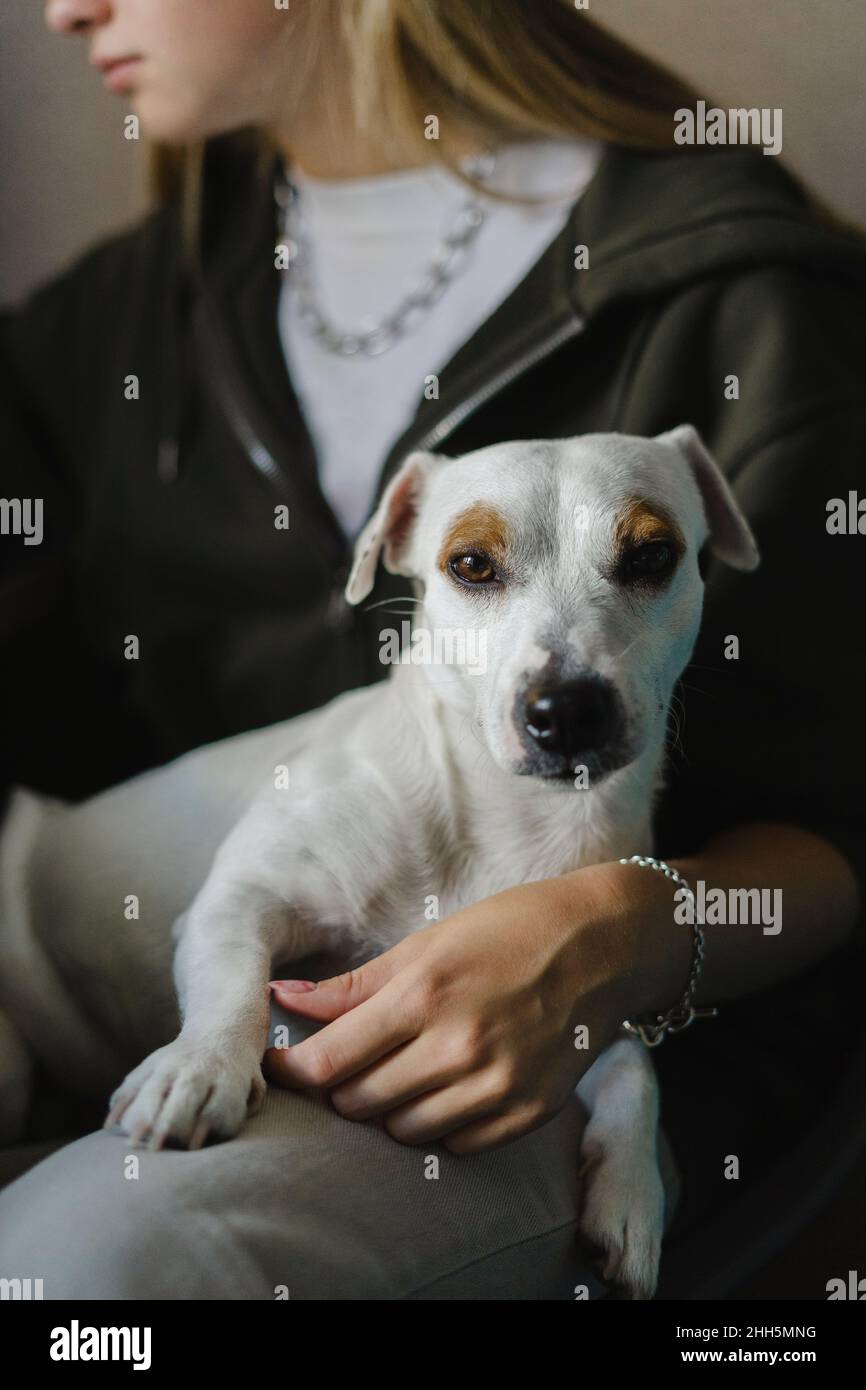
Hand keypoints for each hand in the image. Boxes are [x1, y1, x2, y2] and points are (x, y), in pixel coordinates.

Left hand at [264, 864, 653, 1152]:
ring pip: (404, 1131)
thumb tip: (284, 1001)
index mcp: (423, 995)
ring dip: (389, 1109)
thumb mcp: (425, 943)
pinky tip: (447, 1088)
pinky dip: (439, 1125)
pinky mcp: (527, 1113)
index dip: (292, 1071)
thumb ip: (353, 985)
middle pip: (359, 1102)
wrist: (602, 945)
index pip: (329, 1060)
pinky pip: (455, 1146)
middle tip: (348, 1063)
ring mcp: (496, 1086)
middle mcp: (457, 1046)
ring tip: (404, 1071)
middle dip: (340, 1087)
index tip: (279, 1068)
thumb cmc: (506, 931)